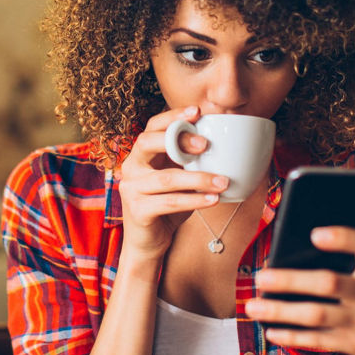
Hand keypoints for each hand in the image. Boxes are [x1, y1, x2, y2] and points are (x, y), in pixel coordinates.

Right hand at [116, 106, 230, 260]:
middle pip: (147, 142)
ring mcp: (131, 189)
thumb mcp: (178, 178)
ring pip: (167, 178)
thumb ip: (189, 161)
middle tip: (206, 144)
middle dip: (178, 139)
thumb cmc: (167, 206)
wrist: (148, 243)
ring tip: (223, 181)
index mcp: (141, 155)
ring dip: (198, 178)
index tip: (197, 111)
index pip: (152, 127)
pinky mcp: (138, 210)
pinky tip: (213, 199)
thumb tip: (224, 143)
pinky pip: (170, 202)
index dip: (172, 116)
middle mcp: (131, 167)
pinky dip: (194, 200)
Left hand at [245, 226, 354, 354]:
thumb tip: (288, 258)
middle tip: (260, 277)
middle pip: (329, 283)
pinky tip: (271, 330)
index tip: (314, 235)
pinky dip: (292, 335)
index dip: (342, 238)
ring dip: (281, 311)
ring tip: (253, 306)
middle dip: (291, 280)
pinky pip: (318, 340)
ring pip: (317, 315)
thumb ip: (345, 262)